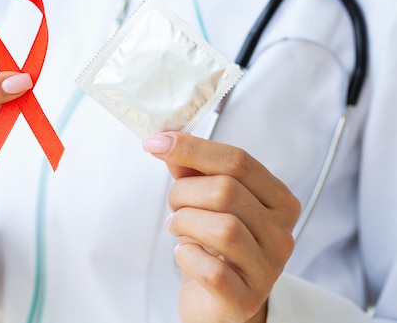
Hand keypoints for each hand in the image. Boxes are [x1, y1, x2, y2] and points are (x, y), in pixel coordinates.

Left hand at [143, 132, 300, 322]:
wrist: (220, 300)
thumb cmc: (214, 246)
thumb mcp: (205, 201)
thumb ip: (191, 170)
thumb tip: (166, 138)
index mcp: (278, 200)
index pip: (239, 160)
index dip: (192, 147)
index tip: (156, 142)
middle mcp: (281, 233)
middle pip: (227, 191)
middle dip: (183, 193)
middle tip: (174, 207)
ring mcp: (268, 268)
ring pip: (223, 228)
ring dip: (184, 223)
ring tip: (176, 228)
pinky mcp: (246, 299)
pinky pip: (212, 270)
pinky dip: (187, 257)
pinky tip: (185, 254)